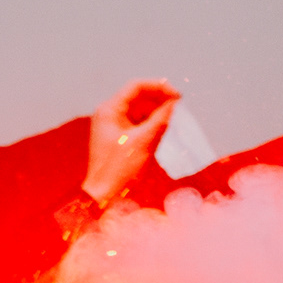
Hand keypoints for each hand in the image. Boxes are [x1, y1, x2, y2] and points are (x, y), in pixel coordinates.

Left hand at [84, 78, 180, 205]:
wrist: (102, 195)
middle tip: (179, 105)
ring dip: (156, 111)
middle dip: (159, 99)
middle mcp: (108, 113)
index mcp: (109, 109)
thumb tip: (174, 103)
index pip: (136, 87)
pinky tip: (162, 127)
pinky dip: (150, 123)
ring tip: (172, 117)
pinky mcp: (117, 136)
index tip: (178, 96)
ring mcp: (112, 124)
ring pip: (138, 109)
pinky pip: (136, 122)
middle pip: (138, 96)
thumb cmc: (119, 169)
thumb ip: (161, 119)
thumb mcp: (144, 142)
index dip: (159, 87)